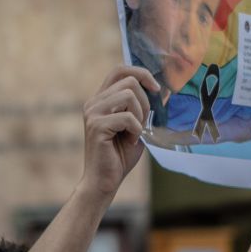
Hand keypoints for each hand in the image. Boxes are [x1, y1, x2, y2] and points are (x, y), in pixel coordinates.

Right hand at [80, 66, 158, 197]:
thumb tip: (157, 90)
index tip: (156, 88)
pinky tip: (130, 142)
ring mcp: (93, 113)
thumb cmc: (119, 156)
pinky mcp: (96, 126)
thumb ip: (138, 108)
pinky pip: (128, 118)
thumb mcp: (133, 126)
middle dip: (145, 101)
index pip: (119, 70)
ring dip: (140, 115)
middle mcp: (93, 102)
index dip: (141, 72)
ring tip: (135, 133)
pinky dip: (136, 131)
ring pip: (129, 95)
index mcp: (100, 99)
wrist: (104, 181)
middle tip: (143, 123)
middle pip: (129, 81)